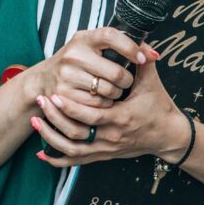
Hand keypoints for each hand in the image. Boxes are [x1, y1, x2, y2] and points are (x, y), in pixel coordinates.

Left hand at [31, 52, 189, 167]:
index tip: (55, 95)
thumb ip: (144, 62)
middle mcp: (112, 137)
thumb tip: (140, 42)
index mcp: (123, 118)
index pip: (92, 116)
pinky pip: (76, 161)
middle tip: (41, 102)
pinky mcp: (103, 155)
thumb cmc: (159, 107)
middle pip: (77, 134)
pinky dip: (58, 160)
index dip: (71, 108)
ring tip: (36, 122)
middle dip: (55, 119)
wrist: (168, 135)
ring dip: (51, 138)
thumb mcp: (152, 84)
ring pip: (72, 150)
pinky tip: (41, 153)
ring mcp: (106, 148)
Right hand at [34, 27, 149, 109]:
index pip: (112, 36)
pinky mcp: (64, 95)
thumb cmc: (78, 62)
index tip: (143, 58)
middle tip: (125, 82)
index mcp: (83, 38)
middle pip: (115, 71)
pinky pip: (97, 105)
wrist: (43, 80)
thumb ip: (122, 47)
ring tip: (112, 91)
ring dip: (116, 94)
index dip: (131, 47)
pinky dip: (104, 105)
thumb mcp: (93, 48)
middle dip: (126, 80)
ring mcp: (67, 75)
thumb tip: (154, 55)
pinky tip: (100, 99)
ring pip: (108, 90)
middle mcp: (73, 54)